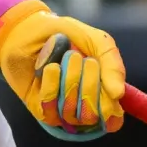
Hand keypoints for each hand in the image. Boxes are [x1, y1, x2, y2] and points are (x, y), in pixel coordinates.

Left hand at [0, 0, 124, 139]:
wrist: (28, 28)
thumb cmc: (64, 34)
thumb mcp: (95, 40)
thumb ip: (111, 63)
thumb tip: (118, 93)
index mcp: (101, 92)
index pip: (113, 119)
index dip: (111, 108)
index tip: (111, 89)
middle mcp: (82, 105)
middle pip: (94, 114)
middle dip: (90, 84)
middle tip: (79, 58)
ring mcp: (60, 108)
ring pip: (73, 113)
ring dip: (70, 81)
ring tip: (64, 58)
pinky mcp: (41, 107)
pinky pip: (51, 108)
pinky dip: (52, 86)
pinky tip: (50, 68)